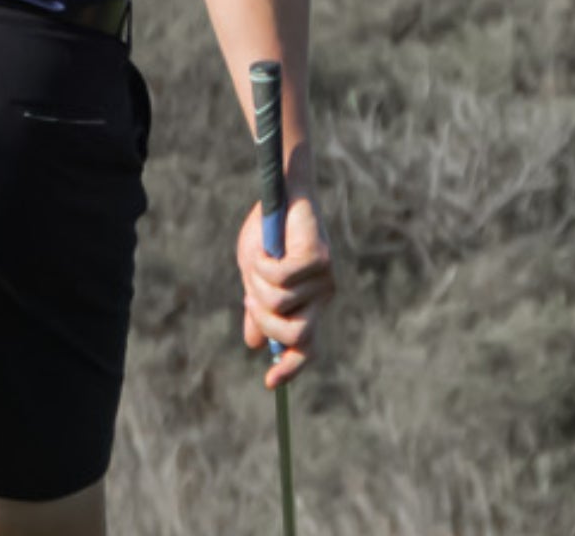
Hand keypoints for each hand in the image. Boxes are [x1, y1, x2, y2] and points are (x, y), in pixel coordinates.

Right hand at [238, 189, 334, 388]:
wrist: (280, 191)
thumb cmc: (268, 232)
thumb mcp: (255, 276)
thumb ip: (258, 308)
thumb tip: (255, 345)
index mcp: (308, 305)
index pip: (306, 349)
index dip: (290, 369)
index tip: (269, 382)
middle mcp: (321, 297)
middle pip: (294, 335)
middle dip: (263, 318)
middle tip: (250, 292)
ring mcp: (324, 279)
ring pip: (280, 304)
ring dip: (258, 283)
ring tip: (259, 260)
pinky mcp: (320, 258)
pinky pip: (282, 278)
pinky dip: (263, 264)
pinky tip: (265, 247)